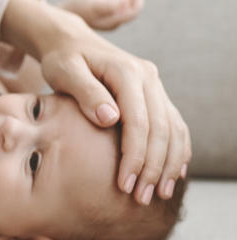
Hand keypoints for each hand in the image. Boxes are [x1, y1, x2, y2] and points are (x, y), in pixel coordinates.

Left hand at [2, 0, 190, 204]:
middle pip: (160, 129)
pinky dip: (176, 150)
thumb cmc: (61, 60)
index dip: (134, 156)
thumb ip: (85, 93)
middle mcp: (148, 77)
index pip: (139, 122)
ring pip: (173, 129)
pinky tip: (172, 174)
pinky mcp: (154, 95)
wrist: (70, 41)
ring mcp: (154, 86)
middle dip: (153, 167)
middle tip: (141, 198)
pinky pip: (174, 125)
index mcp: (127, 72)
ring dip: (168, 164)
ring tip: (159, 194)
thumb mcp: (64, 72)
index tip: (124, 184)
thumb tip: (110, 119)